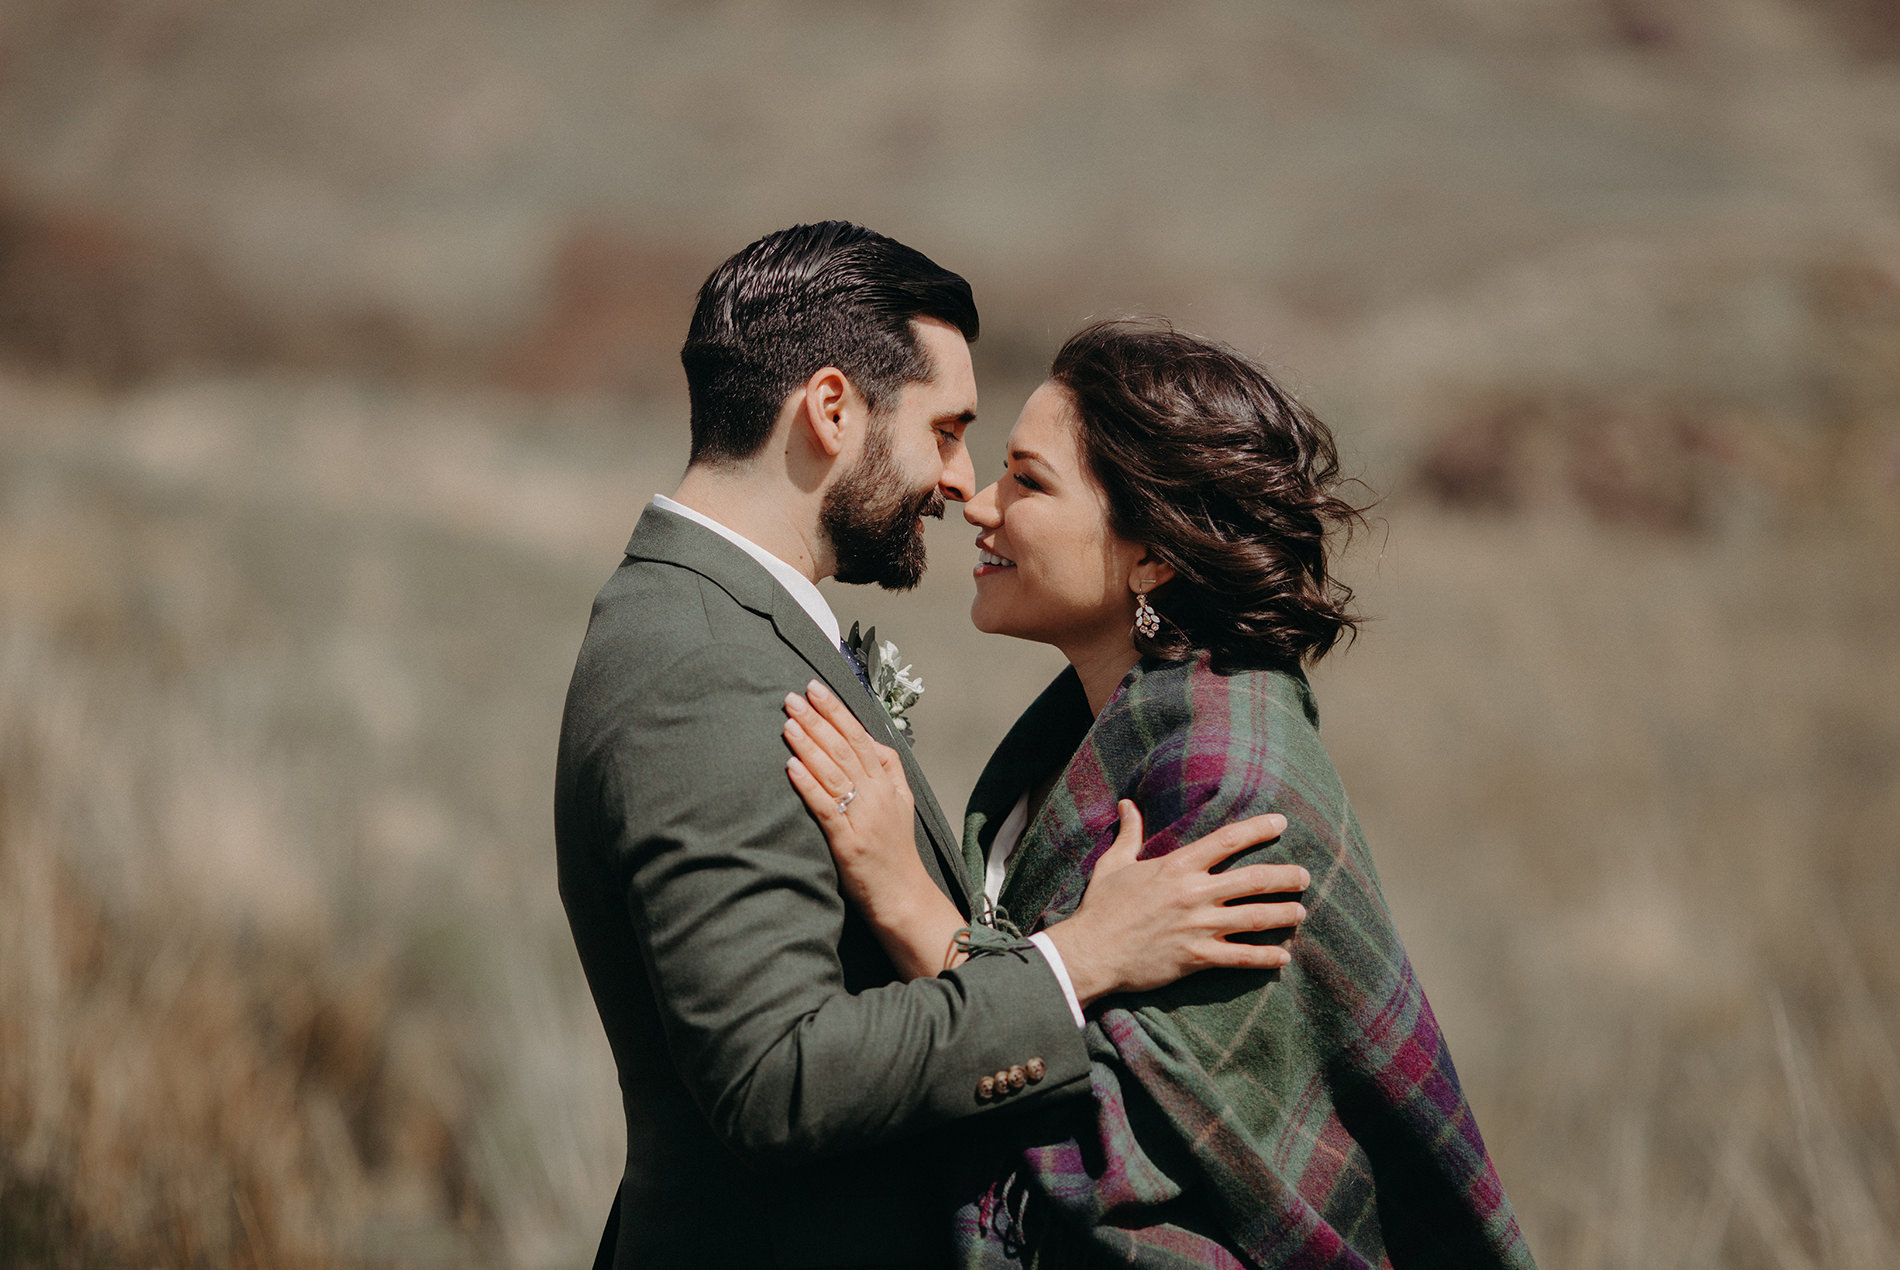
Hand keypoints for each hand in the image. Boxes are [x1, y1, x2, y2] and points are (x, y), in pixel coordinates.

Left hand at [784, 681, 959, 977]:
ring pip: (833, 771)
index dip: (837, 711)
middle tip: (792, 697)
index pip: (861, 737)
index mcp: (889, 783)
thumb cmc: (895, 851)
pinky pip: (825, 806)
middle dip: (817, 719)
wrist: (904, 896)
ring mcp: (863, 817)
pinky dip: (808, 783)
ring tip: (788, 722)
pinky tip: (791, 765)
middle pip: (844, 748)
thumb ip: (888, 769)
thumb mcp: (902, 803)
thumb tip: (868, 737)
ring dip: (808, 744)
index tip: (816, 689)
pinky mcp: (848, 841)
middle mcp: (878, 795)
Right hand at [1044, 801, 1307, 1008]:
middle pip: (1253, 880)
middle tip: (1304, 876)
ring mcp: (1198, 927)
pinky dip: (1266, 957)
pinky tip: (1284, 956)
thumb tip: (1127, 804)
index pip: (1227, 840)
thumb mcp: (1113, 865)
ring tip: (1301, 912)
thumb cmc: (1100, 908)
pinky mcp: (1197, 958)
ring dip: (1284, 914)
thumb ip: (1129, 834)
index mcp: (1176, 866)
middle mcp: (1193, 893)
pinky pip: (1241, 957)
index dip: (1258, 829)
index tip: (1281, 823)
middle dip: (1285, 877)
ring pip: (1255, 917)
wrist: (1089, 952)